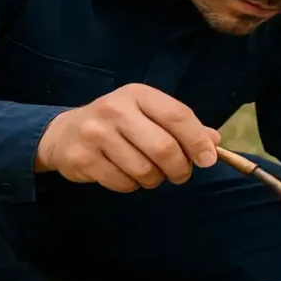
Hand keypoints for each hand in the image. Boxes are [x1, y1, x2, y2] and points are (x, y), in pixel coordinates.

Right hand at [35, 83, 220, 191]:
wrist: (65, 133)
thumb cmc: (118, 124)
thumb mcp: (149, 115)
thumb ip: (182, 126)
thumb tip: (214, 143)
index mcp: (137, 94)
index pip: (178, 115)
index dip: (198, 140)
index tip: (208, 160)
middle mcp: (115, 109)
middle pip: (164, 147)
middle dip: (179, 168)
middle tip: (179, 174)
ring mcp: (96, 133)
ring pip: (144, 170)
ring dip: (155, 179)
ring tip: (149, 173)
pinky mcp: (83, 158)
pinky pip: (123, 183)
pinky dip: (132, 186)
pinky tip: (126, 174)